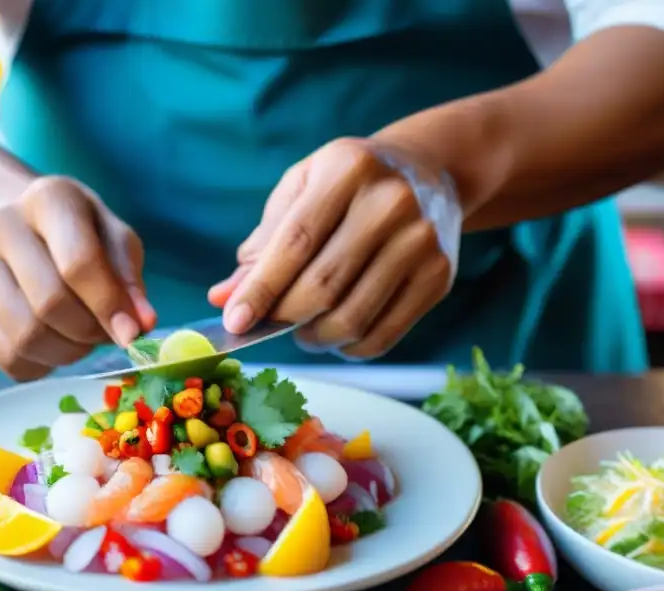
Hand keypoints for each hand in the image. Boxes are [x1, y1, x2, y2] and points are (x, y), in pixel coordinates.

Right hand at [0, 176, 156, 379]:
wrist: (18, 231)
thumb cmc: (78, 237)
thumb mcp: (114, 243)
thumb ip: (129, 281)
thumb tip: (139, 325)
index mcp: (48, 198)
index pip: (79, 262)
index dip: (109, 306)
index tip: (131, 335)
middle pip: (50, 304)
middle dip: (88, 332)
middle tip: (102, 334)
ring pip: (26, 337)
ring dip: (66, 352)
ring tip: (78, 337)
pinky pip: (7, 358)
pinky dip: (40, 364)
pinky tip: (49, 342)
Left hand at [208, 138, 452, 358]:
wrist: (429, 171)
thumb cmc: (348, 184)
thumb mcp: (302, 190)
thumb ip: (263, 242)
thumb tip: (223, 297)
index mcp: (347, 169)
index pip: (295, 243)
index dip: (261, 288)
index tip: (235, 321)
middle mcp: (390, 202)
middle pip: (323, 285)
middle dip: (285, 317)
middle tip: (268, 325)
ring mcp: (421, 240)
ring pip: (353, 317)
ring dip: (315, 338)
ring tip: (303, 330)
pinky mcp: (440, 275)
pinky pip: (384, 335)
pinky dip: (350, 348)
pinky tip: (336, 336)